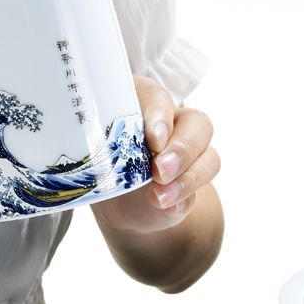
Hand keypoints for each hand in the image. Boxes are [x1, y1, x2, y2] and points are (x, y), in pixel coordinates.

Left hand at [91, 75, 220, 233]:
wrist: (115, 202)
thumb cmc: (100, 165)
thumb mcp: (93, 151)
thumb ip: (104, 150)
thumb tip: (117, 168)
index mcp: (143, 104)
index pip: (158, 96)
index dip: (159, 114)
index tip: (153, 139)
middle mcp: (173, 124)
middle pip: (197, 124)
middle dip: (182, 149)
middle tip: (160, 171)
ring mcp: (188, 154)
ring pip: (209, 157)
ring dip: (188, 178)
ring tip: (160, 197)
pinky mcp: (193, 182)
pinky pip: (200, 190)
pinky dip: (185, 199)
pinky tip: (169, 207)